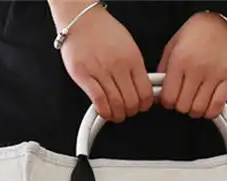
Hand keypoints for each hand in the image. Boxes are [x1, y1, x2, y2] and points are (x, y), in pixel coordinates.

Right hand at [52, 2, 152, 122]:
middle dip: (131, 112)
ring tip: (116, 114)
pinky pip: (99, 101)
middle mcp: (118, 65)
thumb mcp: (128, 46)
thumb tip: (141, 87)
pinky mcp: (85, 76)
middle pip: (131, 102)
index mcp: (133, 58)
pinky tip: (104, 112)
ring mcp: (101, 71)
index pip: (145, 92)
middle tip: (127, 111)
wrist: (81, 19)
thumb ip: (135, 67)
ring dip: (118, 115)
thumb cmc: (103, 31)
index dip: (144, 105)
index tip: (141, 107)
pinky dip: (104, 112)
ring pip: (116, 104)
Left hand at [158, 12, 226, 118]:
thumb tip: (158, 94)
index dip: (168, 102)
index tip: (171, 99)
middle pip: (183, 107)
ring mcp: (215, 74)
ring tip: (196, 99)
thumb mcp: (173, 47)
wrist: (222, 22)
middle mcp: (197, 68)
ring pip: (199, 110)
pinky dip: (210, 111)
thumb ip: (163, 71)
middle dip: (181, 105)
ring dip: (195, 109)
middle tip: (184, 97)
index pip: (169, 98)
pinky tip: (208, 105)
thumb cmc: (197, 33)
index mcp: (180, 60)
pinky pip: (217, 107)